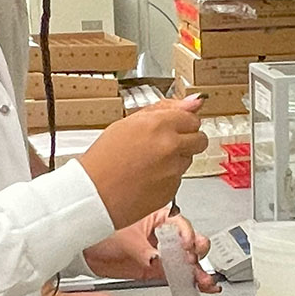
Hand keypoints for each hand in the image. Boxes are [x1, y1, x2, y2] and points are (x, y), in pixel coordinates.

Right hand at [79, 98, 207, 229]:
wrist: (95, 193)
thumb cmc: (104, 158)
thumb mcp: (127, 123)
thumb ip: (163, 110)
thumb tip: (194, 102)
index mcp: (159, 125)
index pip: (192, 118)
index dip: (181, 123)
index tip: (173, 126)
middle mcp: (171, 146)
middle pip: (199, 139)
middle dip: (187, 140)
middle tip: (164, 144)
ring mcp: (174, 169)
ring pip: (189, 159)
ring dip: (176, 158)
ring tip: (148, 162)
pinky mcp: (173, 189)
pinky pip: (178, 178)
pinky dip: (167, 176)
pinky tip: (147, 176)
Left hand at [83, 211, 220, 294]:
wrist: (82, 250)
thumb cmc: (97, 229)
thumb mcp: (124, 238)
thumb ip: (144, 251)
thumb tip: (158, 259)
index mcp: (156, 215)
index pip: (181, 223)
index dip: (187, 235)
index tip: (186, 247)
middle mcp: (161, 233)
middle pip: (188, 241)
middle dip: (195, 253)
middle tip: (192, 262)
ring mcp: (159, 251)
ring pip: (186, 260)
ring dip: (197, 270)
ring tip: (203, 280)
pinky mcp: (155, 268)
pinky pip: (176, 274)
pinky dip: (188, 281)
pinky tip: (200, 286)